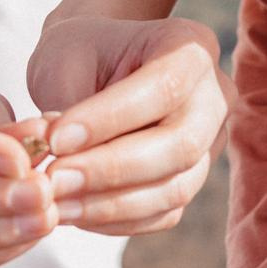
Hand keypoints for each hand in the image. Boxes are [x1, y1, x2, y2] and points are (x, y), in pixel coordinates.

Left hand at [24, 15, 231, 234]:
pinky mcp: (192, 180)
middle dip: (112, 169)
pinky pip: (163, 214)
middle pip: (181, 144)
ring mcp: (210, 143)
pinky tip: (75, 211)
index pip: (164, 88)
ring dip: (110, 204)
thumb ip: (67, 105)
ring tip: (56, 202)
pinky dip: (116, 220)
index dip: (110, 120)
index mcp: (191, 47)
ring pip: (175, 188)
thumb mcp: (64, 59)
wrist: (93, 65)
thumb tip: (57, 155)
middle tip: (53, 180)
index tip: (55, 139)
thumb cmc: (78, 54)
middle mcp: (214, 96)